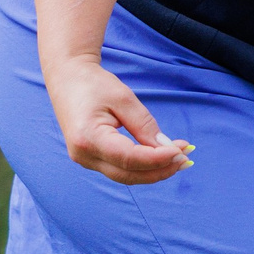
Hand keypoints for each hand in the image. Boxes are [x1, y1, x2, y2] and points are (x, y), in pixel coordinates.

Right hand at [46, 55, 193, 184]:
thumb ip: (144, 125)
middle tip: (186, 158)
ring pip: (125, 176)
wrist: (67, 78)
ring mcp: (84, 159)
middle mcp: (83, 155)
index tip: (182, 150)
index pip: (129, 158)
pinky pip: (120, 169)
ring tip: (180, 159)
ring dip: (154, 171)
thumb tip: (167, 148)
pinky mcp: (90, 158)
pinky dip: (142, 166)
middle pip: (128, 174)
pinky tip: (161, 158)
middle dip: (160, 170)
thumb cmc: (94, 84)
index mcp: (88, 138)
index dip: (158, 158)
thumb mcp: (123, 99)